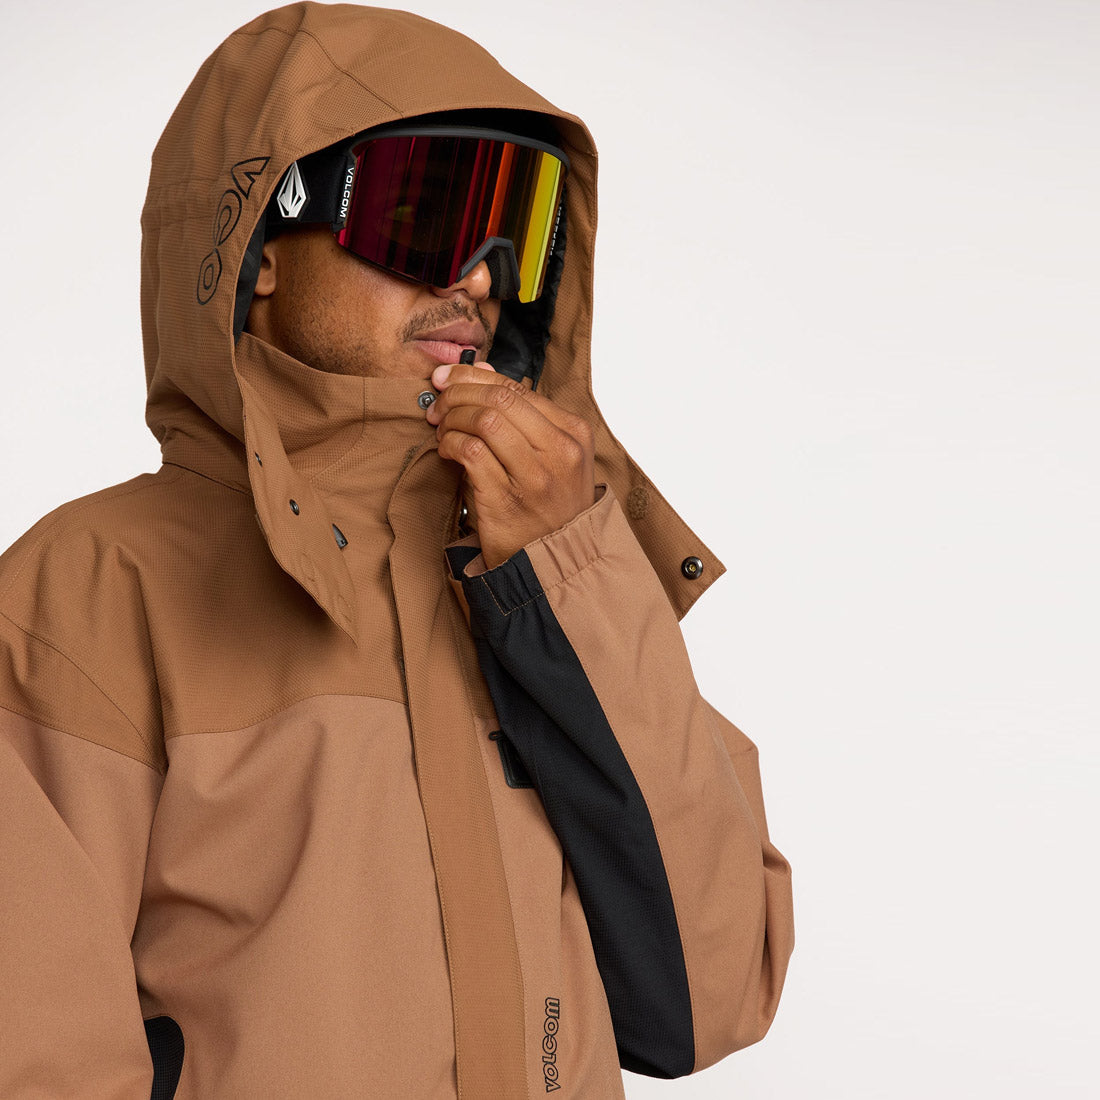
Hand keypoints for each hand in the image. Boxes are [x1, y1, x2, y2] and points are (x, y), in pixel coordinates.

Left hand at [426, 361, 595, 567]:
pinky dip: (450, 444)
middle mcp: (561, 451)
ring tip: (441, 429)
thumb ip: (516, 413)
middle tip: (437, 404)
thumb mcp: (548, 456)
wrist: (551, 562)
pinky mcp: (507, 499)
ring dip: (452, 419)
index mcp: (574, 433)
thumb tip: (477, 368)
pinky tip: (446, 451)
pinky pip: (470, 452)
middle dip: (458, 394)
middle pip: (500, 399)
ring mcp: (536, 477)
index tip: (446, 378)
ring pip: (484, 421)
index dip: (473, 377)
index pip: (516, 388)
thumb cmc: (546, 506)